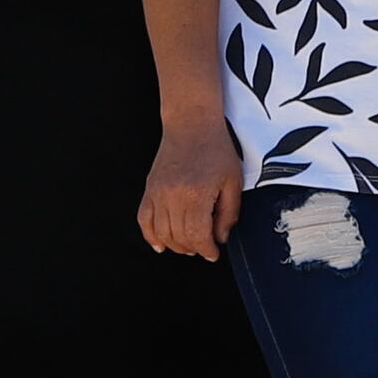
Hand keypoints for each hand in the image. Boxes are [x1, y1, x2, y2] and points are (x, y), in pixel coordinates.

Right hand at [134, 122, 242, 261]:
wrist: (191, 124)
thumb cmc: (215, 149)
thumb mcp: (233, 181)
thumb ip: (229, 213)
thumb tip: (220, 237)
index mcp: (196, 194)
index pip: (197, 236)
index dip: (206, 250)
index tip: (213, 253)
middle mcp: (173, 195)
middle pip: (179, 237)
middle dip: (193, 249)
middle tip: (204, 247)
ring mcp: (158, 192)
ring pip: (161, 232)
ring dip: (175, 245)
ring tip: (188, 245)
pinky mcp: (150, 188)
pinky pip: (144, 219)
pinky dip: (150, 235)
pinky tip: (160, 244)